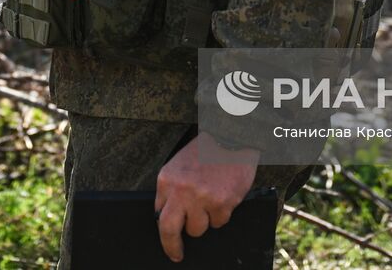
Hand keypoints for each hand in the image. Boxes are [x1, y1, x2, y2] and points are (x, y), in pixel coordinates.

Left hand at [153, 131, 258, 261]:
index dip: (164, 231)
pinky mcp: (222, 203)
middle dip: (171, 246)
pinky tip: (224, 195)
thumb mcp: (178, 166)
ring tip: (211, 200)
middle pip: (169, 229)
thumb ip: (171, 190)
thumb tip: (166, 218)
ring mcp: (201, 198)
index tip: (168, 243)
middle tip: (176, 254)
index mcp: (167, 180)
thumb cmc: (205, 152)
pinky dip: (222, 214)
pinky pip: (218, 223)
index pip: (158, 215)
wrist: (232, 137)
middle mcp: (181, 190)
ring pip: (197, 229)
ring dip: (204, 220)